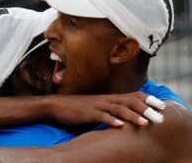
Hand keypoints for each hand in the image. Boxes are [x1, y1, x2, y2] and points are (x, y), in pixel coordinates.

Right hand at [48, 92, 164, 126]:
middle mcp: (106, 99)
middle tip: (158, 118)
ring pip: (118, 109)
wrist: (59, 105)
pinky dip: (110, 120)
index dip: (148, 99)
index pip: (133, 95)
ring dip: (132, 116)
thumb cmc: (80, 107)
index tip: (160, 105)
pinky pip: (101, 116)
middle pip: (129, 101)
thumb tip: (125, 114)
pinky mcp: (88, 113)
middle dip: (146, 109)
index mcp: (110, 98)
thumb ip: (111, 108)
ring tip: (144, 123)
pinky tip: (118, 126)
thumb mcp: (98, 106)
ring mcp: (97, 105)